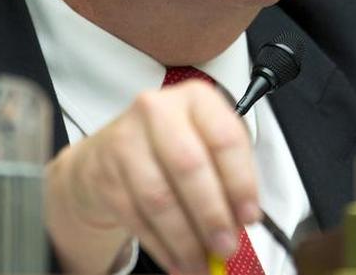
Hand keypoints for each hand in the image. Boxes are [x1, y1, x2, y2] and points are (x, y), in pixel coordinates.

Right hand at [44, 80, 260, 273]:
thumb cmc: (171, 147)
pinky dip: (161, 245)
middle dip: (212, 215)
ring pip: (160, 198)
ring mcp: (126, 141)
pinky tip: (177, 260)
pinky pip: (137, 217)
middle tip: (226, 247)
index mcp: (195, 99)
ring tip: (202, 263)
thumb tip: (241, 221)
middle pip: (189, 166)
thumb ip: (228, 176)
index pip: (225, 138)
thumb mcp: (207, 146)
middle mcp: (157, 111)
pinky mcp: (106, 174)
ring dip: (185, 239)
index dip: (241, 182)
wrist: (110, 153)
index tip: (249, 217)